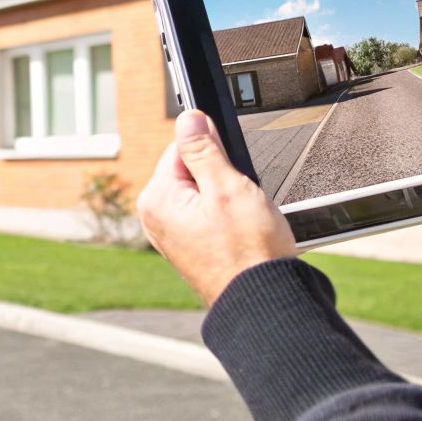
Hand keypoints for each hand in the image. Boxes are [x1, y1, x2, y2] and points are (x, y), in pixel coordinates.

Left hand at [137, 110, 296, 305]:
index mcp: (157, 199)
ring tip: (243, 223)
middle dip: (222, 177)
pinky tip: (242, 235)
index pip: (181, 147)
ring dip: (229, 199)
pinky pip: (209, 216)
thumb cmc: (249, 255)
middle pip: (193, 170)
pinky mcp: (192, 247)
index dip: (214, 151)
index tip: (232, 169)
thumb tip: (188, 118)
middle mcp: (157, 218)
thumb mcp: (227, 187)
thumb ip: (203, 148)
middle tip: (240, 202)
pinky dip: (229, 218)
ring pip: (205, 194)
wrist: (265, 303)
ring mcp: (173, 235)